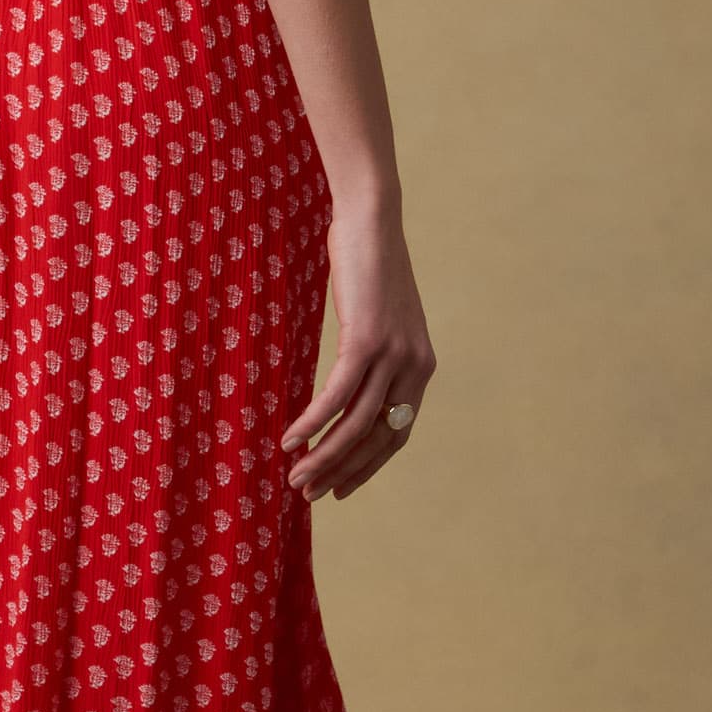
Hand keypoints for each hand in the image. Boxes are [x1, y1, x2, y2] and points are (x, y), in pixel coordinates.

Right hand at [279, 205, 436, 502]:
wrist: (372, 218)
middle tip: (309, 494)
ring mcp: (393, 354)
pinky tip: (290, 439)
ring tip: (294, 477)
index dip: (367, 467)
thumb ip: (371, 351)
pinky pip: (338, 396)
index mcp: (421, 366)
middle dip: (341, 472)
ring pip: (356, 424)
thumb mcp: (377, 315)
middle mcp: (415, 366)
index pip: (397, 435)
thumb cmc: (367, 262)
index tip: (340, 489)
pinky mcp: (368, 340)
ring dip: (323, 457)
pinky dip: (313, 423)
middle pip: (377, 438)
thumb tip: (349, 379)